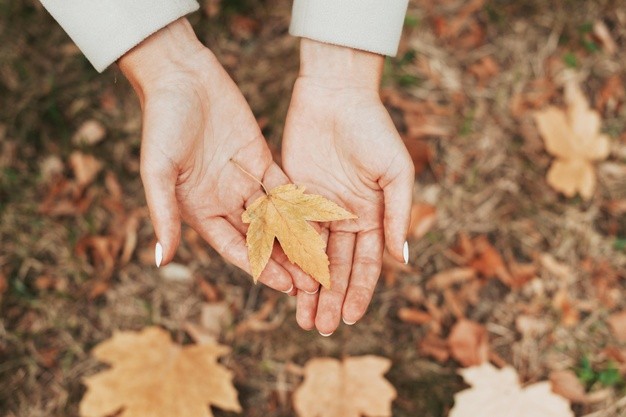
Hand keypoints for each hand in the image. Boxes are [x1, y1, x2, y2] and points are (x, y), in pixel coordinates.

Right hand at [118, 19, 318, 294]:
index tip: (285, 287)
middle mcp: (225, 200)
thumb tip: (161, 261)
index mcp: (200, 209)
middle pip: (261, 239)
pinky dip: (302, 205)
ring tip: (322, 258)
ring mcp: (244, 181)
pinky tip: (323, 220)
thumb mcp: (158, 170)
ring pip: (277, 217)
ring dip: (298, 238)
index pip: (236, 248)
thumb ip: (164, 214)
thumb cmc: (162, 122)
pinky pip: (285, 188)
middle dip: (285, 261)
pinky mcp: (261, 159)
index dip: (260, 269)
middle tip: (312, 281)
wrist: (181, 75)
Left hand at [282, 39, 414, 333]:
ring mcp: (316, 208)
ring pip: (311, 257)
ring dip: (307, 288)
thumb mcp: (395, 172)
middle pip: (337, 267)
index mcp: (372, 215)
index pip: (366, 264)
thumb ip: (396, 214)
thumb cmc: (373, 129)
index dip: (359, 292)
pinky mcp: (291, 195)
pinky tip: (281, 280)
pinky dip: (285, 257)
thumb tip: (402, 259)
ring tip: (301, 317)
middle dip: (330, 298)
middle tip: (319, 328)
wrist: (336, 94)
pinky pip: (288, 232)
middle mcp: (344, 218)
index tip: (349, 318)